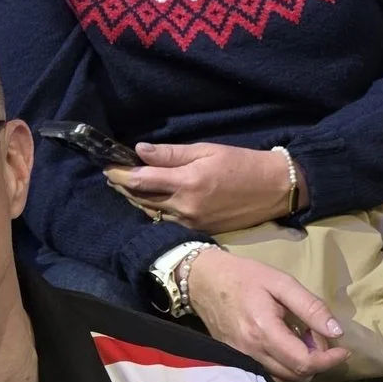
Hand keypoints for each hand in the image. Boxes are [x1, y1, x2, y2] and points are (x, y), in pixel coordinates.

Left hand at [109, 140, 296, 232]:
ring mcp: (190, 222)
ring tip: (125, 188)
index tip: (108, 167)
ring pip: (151, 213)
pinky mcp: (198, 231)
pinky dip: (154, 211)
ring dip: (136, 201)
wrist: (274, 189)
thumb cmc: (241, 163)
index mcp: (187, 183)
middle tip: (112, 176)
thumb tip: (140, 150)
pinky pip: (166, 222)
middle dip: (124, 188)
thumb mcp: (207, 150)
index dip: (121, 174)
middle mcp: (185, 207)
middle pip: (142, 199)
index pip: (142, 181)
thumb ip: (172, 153)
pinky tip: (148, 201)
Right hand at [183, 249, 349, 381]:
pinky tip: (288, 348)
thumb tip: (337, 331)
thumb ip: (310, 307)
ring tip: (306, 343)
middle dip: (318, 362)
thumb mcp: (281, 282)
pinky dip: (286, 368)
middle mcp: (252, 352)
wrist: (204, 281)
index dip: (329, 360)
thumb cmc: (244, 277)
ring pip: (283, 379)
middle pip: (296, 375)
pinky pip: (268, 375)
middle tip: (322, 339)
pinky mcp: (236, 359)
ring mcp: (242, 359)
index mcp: (264, 332)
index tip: (344, 350)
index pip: (304, 362)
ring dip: (302, 367)